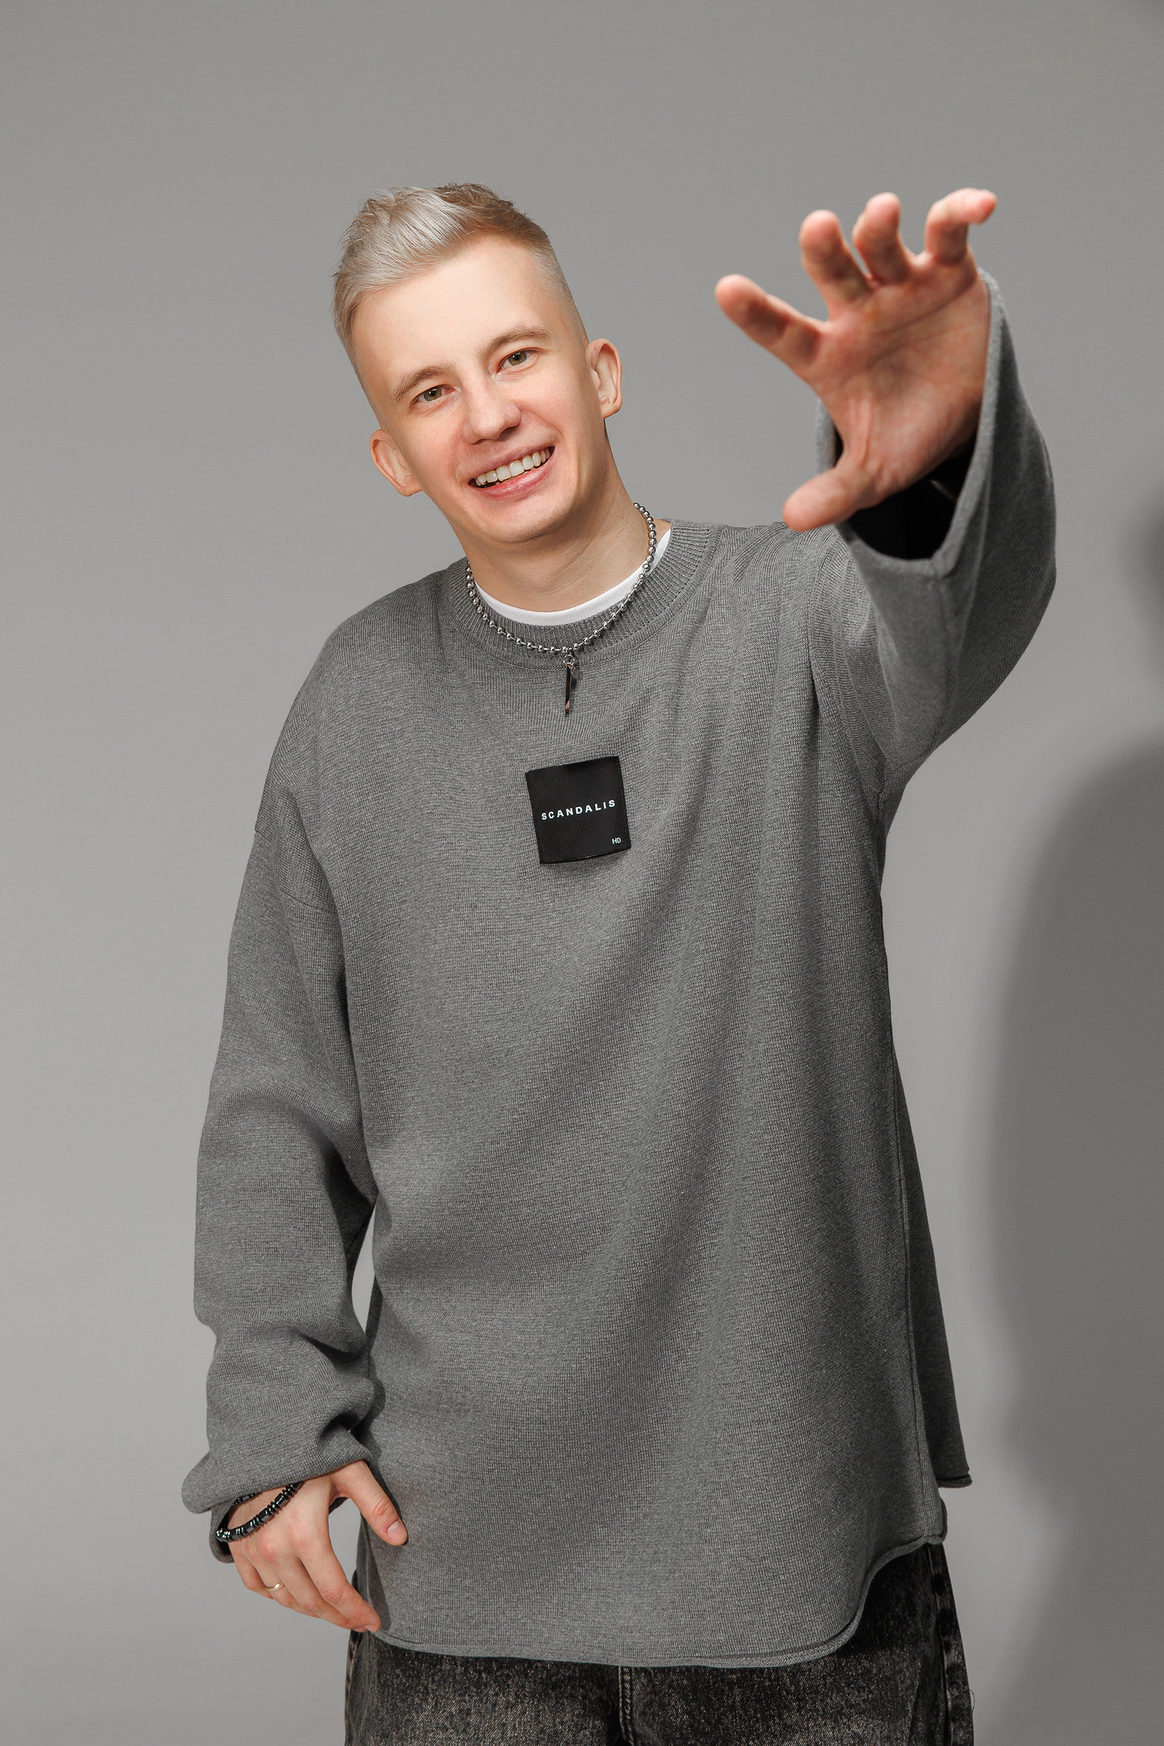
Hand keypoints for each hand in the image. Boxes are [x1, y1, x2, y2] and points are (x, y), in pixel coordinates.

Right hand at [227, 1459, 406, 1630]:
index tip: (373, 1621)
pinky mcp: (238, 1547)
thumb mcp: (350, 1472)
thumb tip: (402, 1538)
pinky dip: (279, 1597)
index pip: (334, 1591)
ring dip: (311, 1609)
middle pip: (310, 1602)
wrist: (261, 1437)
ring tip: (334, 1609)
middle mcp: (274, 1549)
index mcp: (304, 1534)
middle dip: (338, 1616)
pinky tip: (297, 1593)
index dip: (355, 1611)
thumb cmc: (310, 1453)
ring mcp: (252, 1550)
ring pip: (285, 1599)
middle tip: (358, 1619)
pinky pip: (259, 1587)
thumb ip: (377, 1506)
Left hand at [716, 188, 995, 529]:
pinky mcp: (948, 271)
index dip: (756, 313)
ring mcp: (900, 286)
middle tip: (819, 228)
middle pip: (832, 271)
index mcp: (828, 356)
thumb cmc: (906, 436)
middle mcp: (858, 311)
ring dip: (880, 226)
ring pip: (882, 244)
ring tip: (884, 213)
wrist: (966, 419)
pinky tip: (981, 205)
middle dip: (824, 249)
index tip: (726, 289)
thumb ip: (835, 492)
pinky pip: (950, 233)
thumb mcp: (873, 473)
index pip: (783, 333)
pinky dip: (962, 213)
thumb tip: (793, 519)